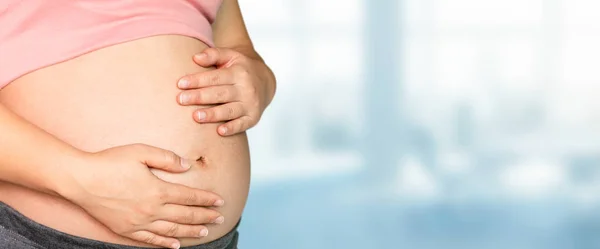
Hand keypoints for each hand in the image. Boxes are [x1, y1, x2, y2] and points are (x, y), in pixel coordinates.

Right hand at [63, 144, 224, 248]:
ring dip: (191, 231)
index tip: (220, 201)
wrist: (80, 179)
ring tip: (206, 232)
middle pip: (185, 215)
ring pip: (172, 230)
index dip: (206, 200)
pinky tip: (176, 245)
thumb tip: (187, 165)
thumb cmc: (110, 162)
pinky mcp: (126, 229)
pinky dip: (165, 243)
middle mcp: (151, 209)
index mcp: (157, 190)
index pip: (189, 197)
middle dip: (205, 216)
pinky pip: (151, 240)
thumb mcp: (141, 152)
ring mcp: (139, 222)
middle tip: (221, 217)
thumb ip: (166, 158)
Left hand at [177, 47, 275, 135]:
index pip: (215, 77)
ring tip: (196, 116)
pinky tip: (220, 131)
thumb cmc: (240, 69)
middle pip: (220, 94)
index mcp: (239, 72)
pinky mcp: (253, 118)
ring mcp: (250, 104)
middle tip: (181, 99)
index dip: (197, 80)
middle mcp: (246, 89)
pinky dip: (232, 128)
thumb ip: (213, 55)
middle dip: (200, 97)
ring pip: (229, 110)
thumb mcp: (230, 56)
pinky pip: (242, 124)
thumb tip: (196, 58)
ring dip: (213, 114)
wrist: (265, 81)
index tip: (180, 84)